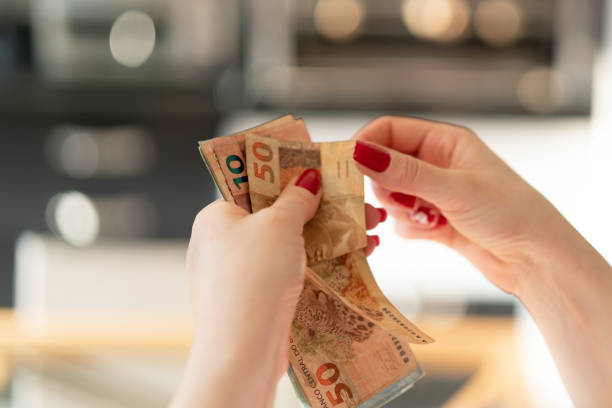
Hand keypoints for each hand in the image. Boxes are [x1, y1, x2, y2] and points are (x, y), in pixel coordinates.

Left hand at [172, 169, 385, 407]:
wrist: (242, 353)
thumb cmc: (252, 280)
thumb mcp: (278, 226)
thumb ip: (296, 199)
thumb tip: (308, 178)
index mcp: (216, 216)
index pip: (253, 184)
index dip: (289, 175)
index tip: (322, 170)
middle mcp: (223, 243)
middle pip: (278, 215)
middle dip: (322, 210)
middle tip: (358, 203)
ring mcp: (239, 273)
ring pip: (289, 245)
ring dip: (329, 237)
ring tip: (370, 231)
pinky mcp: (257, 299)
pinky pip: (291, 271)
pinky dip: (319, 263)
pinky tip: (354, 258)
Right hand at [352, 115, 563, 295]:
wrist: (535, 260)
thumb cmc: (507, 213)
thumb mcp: (452, 188)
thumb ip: (403, 172)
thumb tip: (358, 153)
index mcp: (444, 141)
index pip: (389, 130)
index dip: (366, 145)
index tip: (347, 167)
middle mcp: (436, 163)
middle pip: (384, 164)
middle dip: (383, 185)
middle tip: (395, 203)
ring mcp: (433, 192)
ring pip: (390, 194)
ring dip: (397, 210)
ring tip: (423, 219)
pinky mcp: (433, 219)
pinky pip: (401, 219)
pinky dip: (408, 227)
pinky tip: (431, 232)